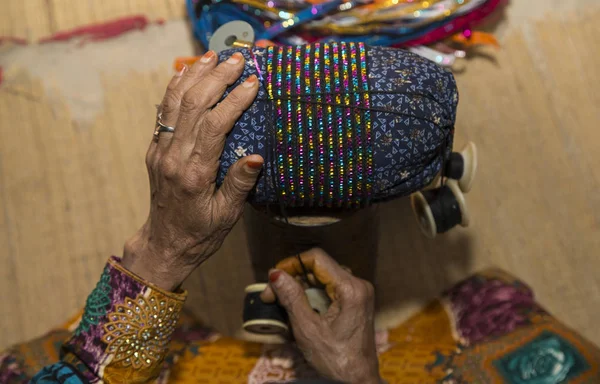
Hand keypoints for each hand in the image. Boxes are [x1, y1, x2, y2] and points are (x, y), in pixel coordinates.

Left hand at [122, 51, 263, 290]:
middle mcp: (173, 157)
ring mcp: (160, 151)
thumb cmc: (201, 233)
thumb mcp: (227, 215)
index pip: (215, 125)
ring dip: (194, 75)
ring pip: (174, 102)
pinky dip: (175, 88)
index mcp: (195, 173)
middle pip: (193, 105)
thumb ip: (240, 184)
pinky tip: (187, 72)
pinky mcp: (155, 150)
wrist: (164, 243)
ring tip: (213, 56)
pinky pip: (163, 111)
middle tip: (237, 59)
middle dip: (216, 77)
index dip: (234, 100)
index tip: (253, 82)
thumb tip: (256, 156)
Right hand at [261, 249, 381, 383]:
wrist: (359, 379)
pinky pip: (329, 289)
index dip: (292, 263)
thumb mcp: (308, 328)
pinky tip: (297, 308)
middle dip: (293, 278)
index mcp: (351, 289)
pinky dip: (311, 295)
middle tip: (271, 295)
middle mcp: (358, 285)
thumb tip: (276, 274)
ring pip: (322, 278)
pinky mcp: (355, 301)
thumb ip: (292, 297)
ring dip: (300, 288)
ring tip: (280, 303)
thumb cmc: (337, 359)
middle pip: (319, 268)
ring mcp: (358, 293)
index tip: (274, 277)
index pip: (317, 259)